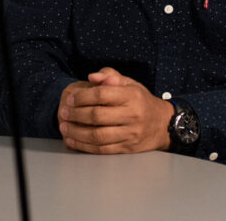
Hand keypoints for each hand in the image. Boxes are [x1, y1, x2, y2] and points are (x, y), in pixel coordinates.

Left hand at [56, 67, 173, 154]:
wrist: (162, 124)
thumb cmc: (140, 100)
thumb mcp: (130, 83)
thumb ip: (110, 76)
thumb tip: (92, 77)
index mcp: (131, 96)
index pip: (102, 95)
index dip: (82, 97)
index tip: (70, 99)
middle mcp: (132, 115)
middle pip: (97, 116)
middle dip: (76, 115)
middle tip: (63, 113)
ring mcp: (130, 134)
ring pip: (98, 135)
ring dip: (77, 133)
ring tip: (64, 127)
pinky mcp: (127, 149)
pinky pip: (102, 149)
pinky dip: (84, 146)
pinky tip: (73, 141)